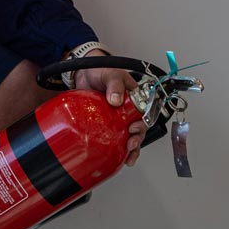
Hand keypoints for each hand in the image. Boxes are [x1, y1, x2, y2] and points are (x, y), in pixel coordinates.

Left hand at [70, 51, 143, 166]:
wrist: (82, 73)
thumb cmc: (100, 70)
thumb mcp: (110, 74)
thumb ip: (114, 84)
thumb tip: (115, 100)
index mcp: (135, 98)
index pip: (145, 114)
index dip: (143, 124)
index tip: (134, 128)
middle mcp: (129, 111)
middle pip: (139, 128)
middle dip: (137, 139)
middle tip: (130, 144)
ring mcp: (118, 119)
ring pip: (130, 136)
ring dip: (132, 148)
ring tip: (128, 156)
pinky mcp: (107, 124)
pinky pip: (115, 138)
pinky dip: (118, 149)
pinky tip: (118, 158)